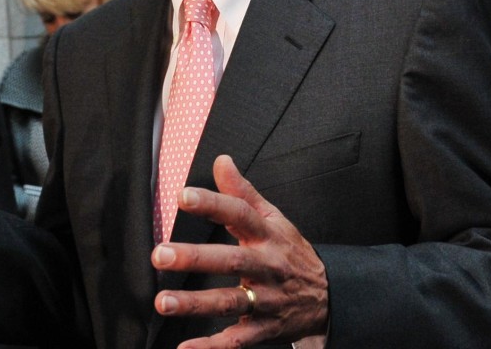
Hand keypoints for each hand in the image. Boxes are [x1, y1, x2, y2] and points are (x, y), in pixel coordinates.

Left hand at [151, 155, 328, 347]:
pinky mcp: (264, 329)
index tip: (183, 195)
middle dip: (195, 258)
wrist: (331, 297)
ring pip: (230, 301)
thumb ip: (243, 193)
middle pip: (231, 260)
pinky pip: (237, 340)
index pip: (240, 214)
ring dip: (196, 304)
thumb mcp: (274, 219)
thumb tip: (221, 161)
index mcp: (268, 235)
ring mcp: (267, 300)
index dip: (213, 203)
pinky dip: (212, 347)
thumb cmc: (291, 252)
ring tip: (163, 302)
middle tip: (160, 255)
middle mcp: (267, 266)